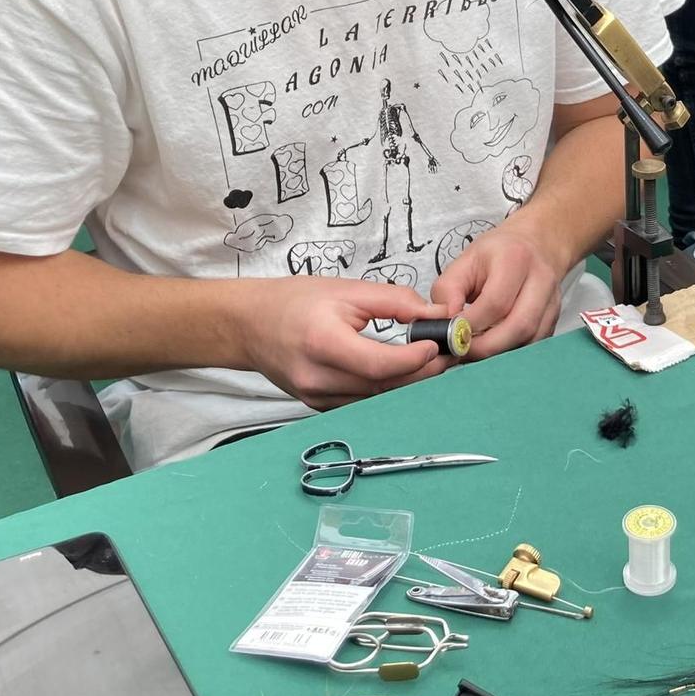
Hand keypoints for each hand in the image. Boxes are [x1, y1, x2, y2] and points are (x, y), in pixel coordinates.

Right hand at [239, 277, 451, 408]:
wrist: (247, 325)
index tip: (437, 344)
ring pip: (376, 399)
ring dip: (408, 383)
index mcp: (322, 344)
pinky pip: (361, 402)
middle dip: (422, 373)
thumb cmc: (294, 301)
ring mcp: (315, 397)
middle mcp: (317, 379)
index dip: (415, 359)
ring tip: (430, 362)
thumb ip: (394, 301)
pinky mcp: (317, 406)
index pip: (379, 365)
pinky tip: (402, 373)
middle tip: (447, 355)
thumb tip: (435, 313)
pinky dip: (385, 390)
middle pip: (383, 387)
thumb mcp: (346, 289)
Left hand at [429, 226, 563, 360]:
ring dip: (500, 352)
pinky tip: (495, 347)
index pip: (495, 303)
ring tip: (476, 349)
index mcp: (515, 259)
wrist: (537, 244)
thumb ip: (447, 291)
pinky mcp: (556, 318)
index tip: (449, 334)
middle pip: (519, 326)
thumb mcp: (464, 260)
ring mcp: (552, 301)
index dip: (470, 325)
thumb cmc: (497, 253)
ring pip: (530, 339)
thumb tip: (444, 325)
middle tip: (461, 350)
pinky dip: (513, 351)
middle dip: (486, 346)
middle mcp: (541, 280)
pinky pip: (535, 344)